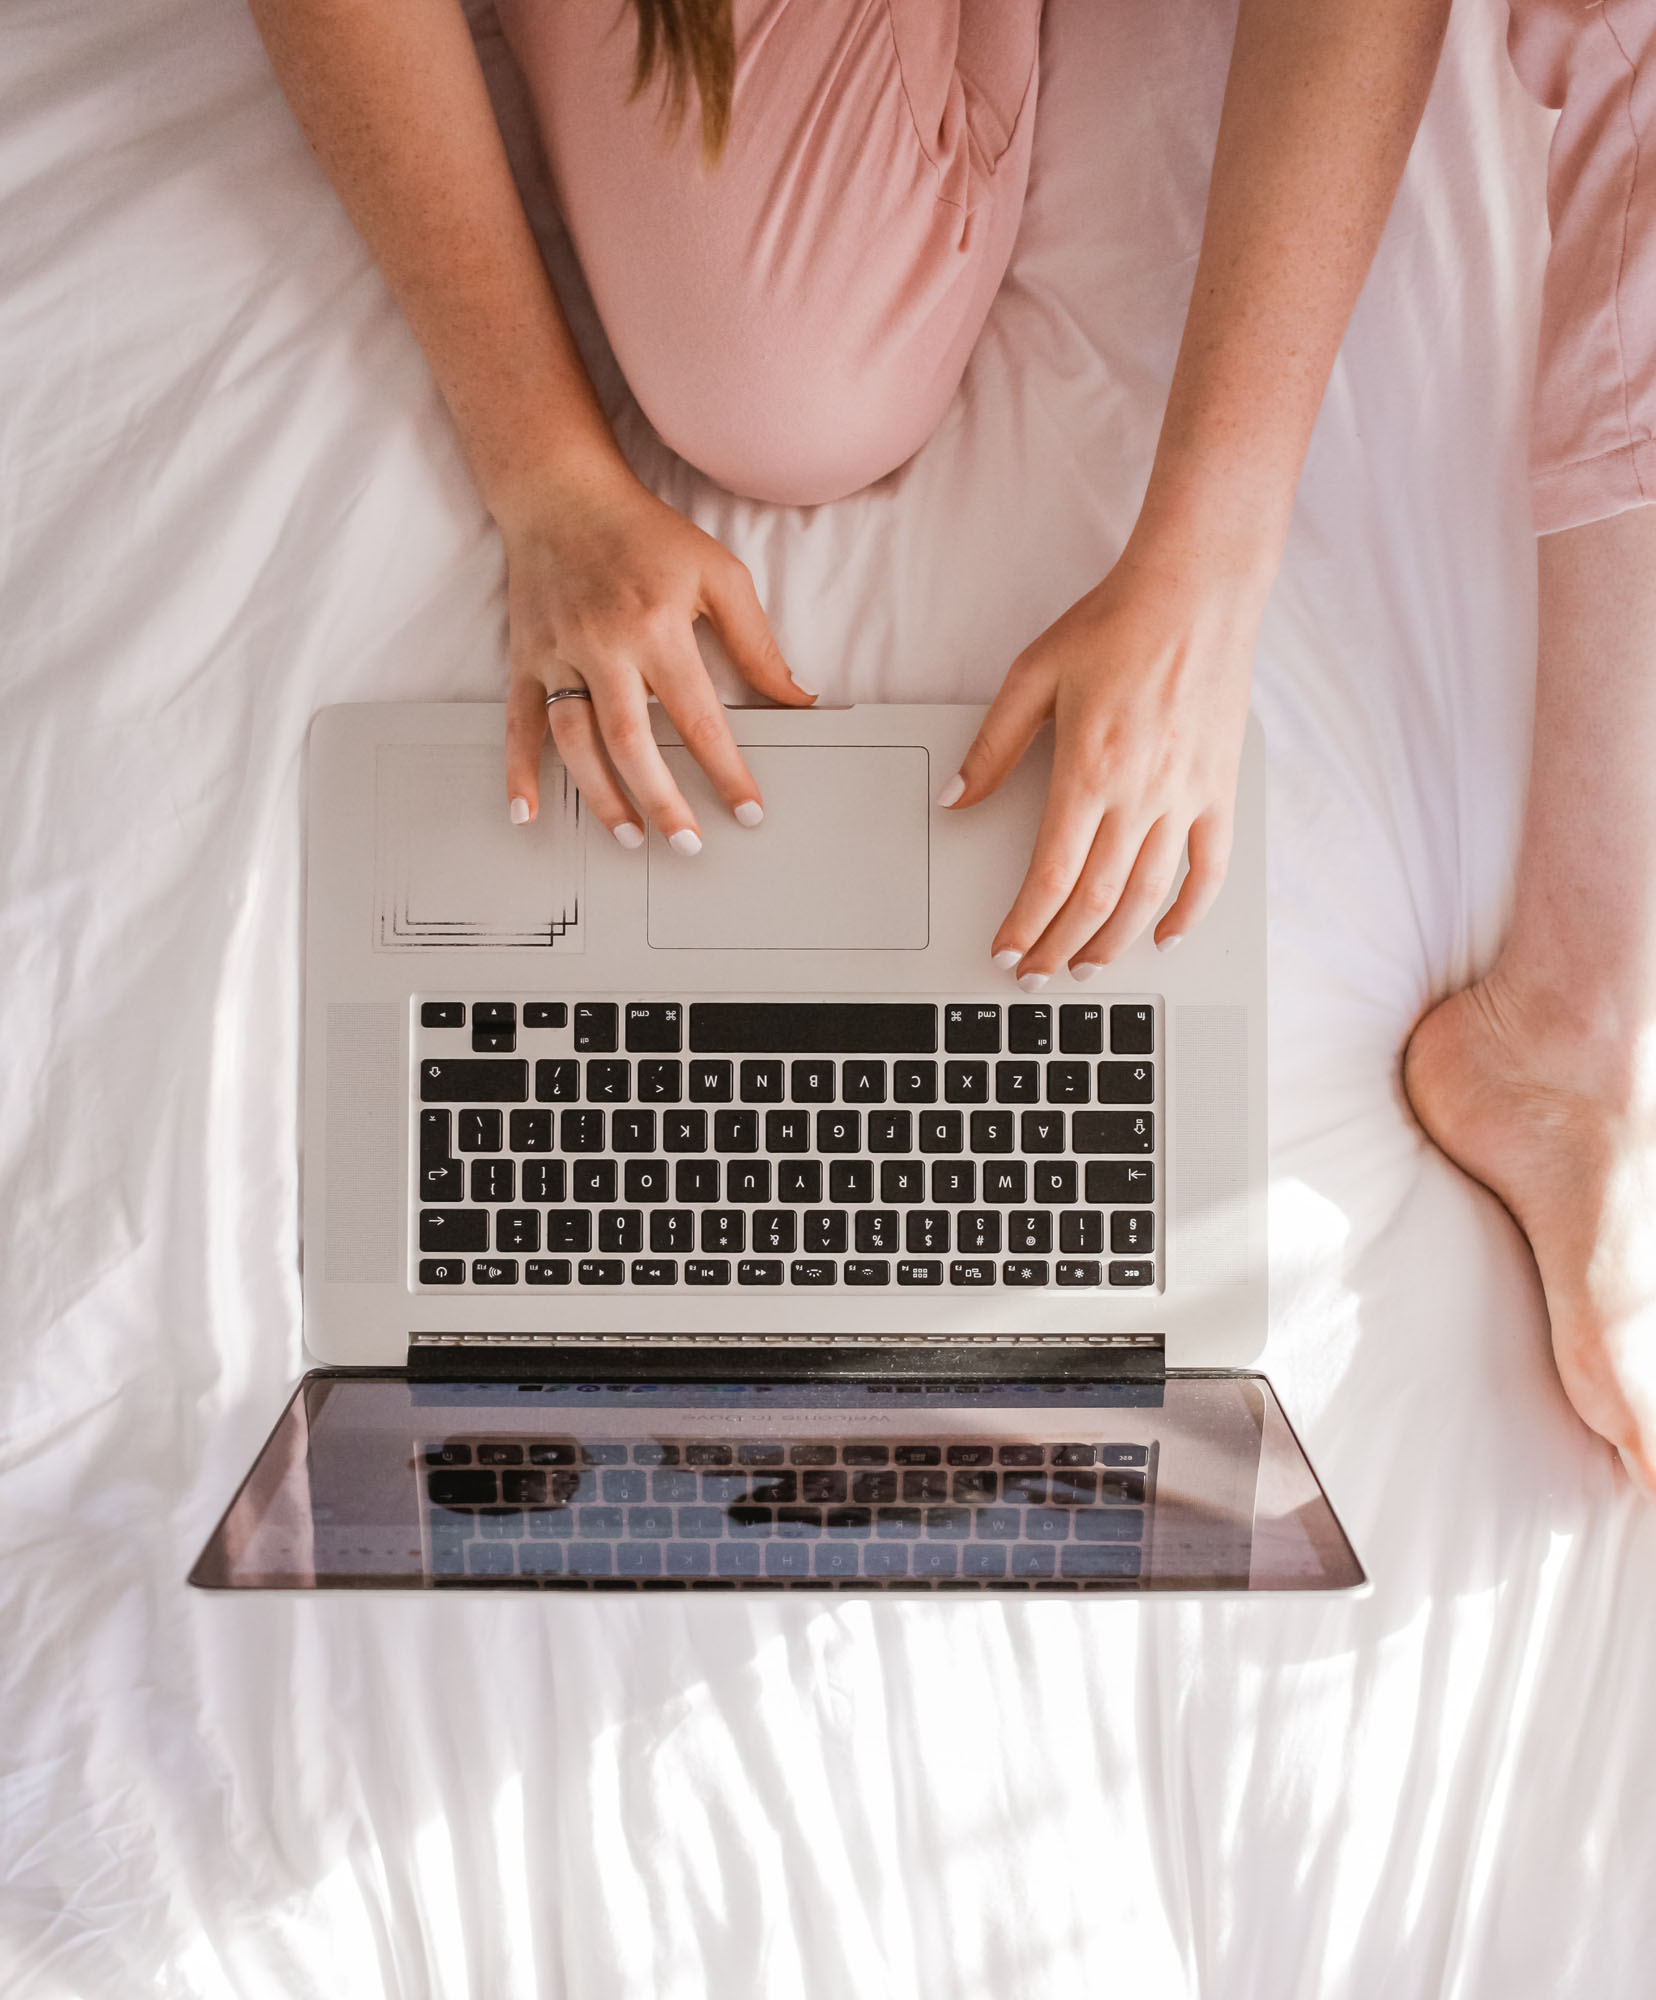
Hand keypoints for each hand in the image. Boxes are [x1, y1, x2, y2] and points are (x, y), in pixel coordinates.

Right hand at [500, 461, 814, 847]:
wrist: (561, 492)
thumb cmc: (646, 534)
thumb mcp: (719, 574)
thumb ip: (757, 643)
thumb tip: (797, 699)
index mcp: (658, 628)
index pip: (699, 718)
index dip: (726, 771)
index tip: (748, 812)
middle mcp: (604, 646)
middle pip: (632, 742)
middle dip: (663, 801)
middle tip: (689, 846)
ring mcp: (558, 654)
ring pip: (576, 741)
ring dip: (601, 796)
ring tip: (631, 837)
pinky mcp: (525, 657)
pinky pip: (518, 722)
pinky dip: (518, 770)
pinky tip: (527, 812)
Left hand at [942, 543, 1262, 982]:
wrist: (1195, 591)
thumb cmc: (1115, 624)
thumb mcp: (1033, 676)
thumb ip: (993, 746)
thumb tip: (956, 800)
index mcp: (1088, 771)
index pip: (1052, 874)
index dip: (1027, 924)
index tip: (1007, 952)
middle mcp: (1140, 794)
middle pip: (1097, 898)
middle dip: (1061, 946)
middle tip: (1036, 974)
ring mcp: (1185, 796)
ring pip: (1149, 894)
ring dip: (1115, 942)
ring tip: (1087, 968)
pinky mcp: (1220, 789)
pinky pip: (1210, 867)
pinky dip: (1191, 910)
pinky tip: (1168, 936)